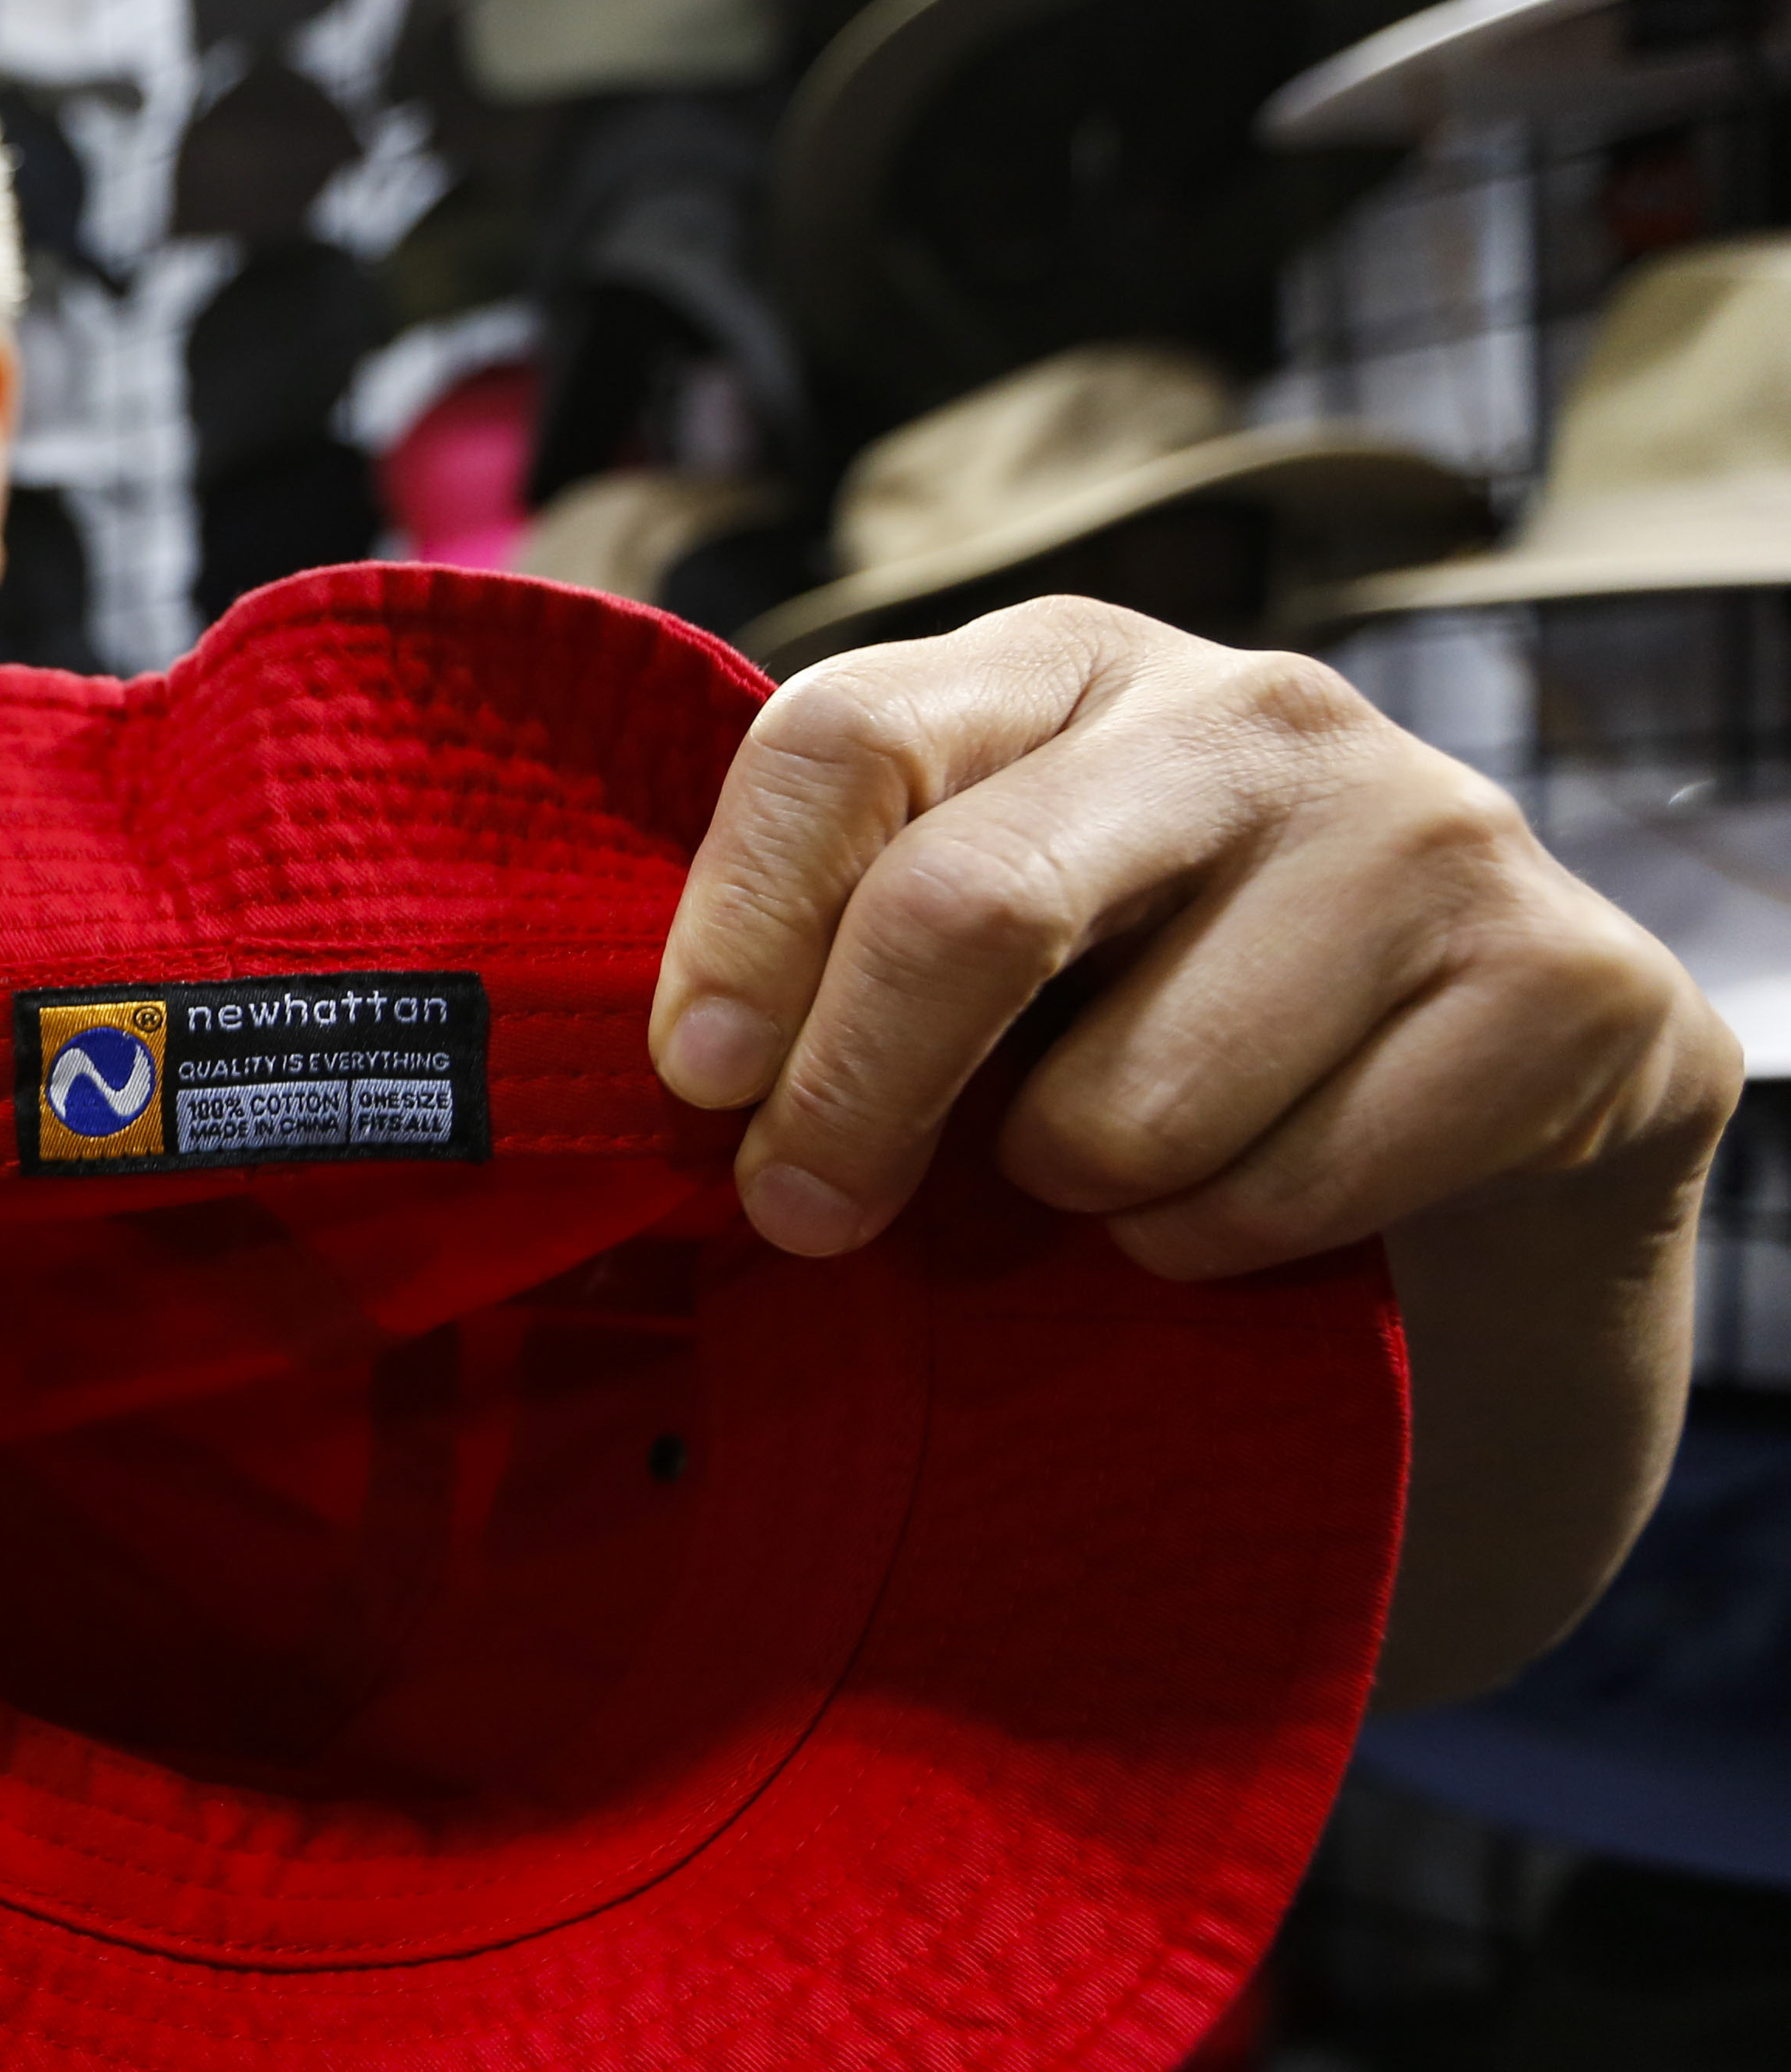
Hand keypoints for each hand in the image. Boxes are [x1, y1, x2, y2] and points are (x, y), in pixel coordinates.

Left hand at [648, 597, 1736, 1275]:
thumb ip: (844, 950)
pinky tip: (1267, 1191)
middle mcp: (1249, 706)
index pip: (841, 739)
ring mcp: (1420, 826)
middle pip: (966, 908)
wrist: (1485, 1093)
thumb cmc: (1155, 1008)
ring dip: (1073, 1198)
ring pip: (1123, 1107)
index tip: (692, 1080)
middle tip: (806, 1215)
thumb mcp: (995, 937)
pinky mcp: (1552, 983)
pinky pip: (1281, 1194)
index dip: (738, 927)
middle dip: (851, 1102)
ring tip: (1119, 1169)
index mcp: (1064, 662)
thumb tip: (682, 1087)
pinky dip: (1221, 1247)